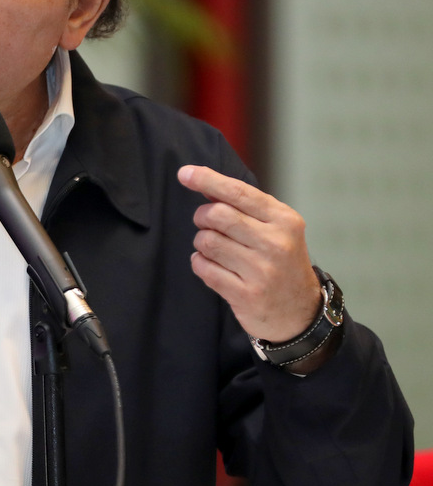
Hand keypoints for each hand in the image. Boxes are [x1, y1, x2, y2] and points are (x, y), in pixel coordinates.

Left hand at [178, 165, 320, 342]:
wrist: (300, 313)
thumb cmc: (281, 262)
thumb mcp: (275, 229)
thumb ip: (244, 206)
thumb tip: (204, 182)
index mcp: (284, 220)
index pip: (239, 192)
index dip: (208, 180)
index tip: (185, 173)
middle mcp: (276, 243)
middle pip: (217, 214)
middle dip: (202, 216)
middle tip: (206, 223)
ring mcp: (261, 271)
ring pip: (207, 242)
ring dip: (201, 243)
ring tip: (215, 249)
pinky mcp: (246, 295)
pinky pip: (203, 269)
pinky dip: (200, 264)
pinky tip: (212, 266)